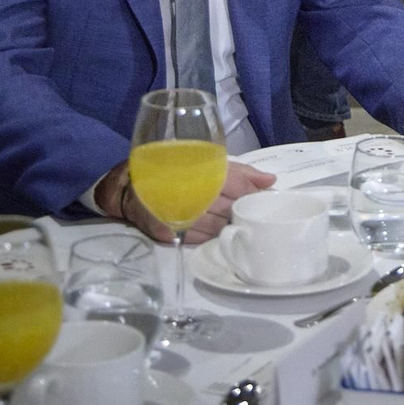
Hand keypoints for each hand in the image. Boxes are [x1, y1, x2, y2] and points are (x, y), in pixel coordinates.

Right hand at [100, 160, 275, 243]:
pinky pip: (199, 239)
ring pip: (216, 226)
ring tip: (232, 221)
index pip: (234, 183)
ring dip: (227, 225)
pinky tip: (214, 230)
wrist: (132, 189)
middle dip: (240, 210)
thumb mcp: (210, 165)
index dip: (249, 191)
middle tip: (246, 211)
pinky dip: (210, 236)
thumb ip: (242, 173)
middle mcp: (187, 193)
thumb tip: (271, 181)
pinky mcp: (168, 233)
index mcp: (199, 171)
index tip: (259, 196)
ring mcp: (177, 215)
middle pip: (228, 207)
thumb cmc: (178, 173)